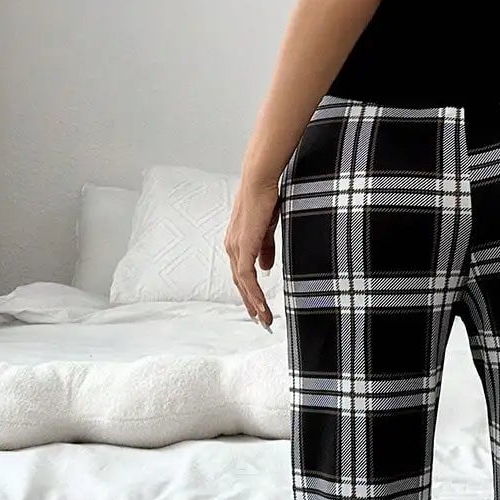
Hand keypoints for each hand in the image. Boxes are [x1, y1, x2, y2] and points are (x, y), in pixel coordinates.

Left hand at [224, 174, 279, 326]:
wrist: (260, 180)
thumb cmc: (266, 198)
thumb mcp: (267, 229)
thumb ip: (266, 249)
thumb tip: (266, 268)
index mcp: (237, 242)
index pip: (241, 274)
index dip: (250, 292)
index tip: (258, 307)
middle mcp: (232, 247)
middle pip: (240, 283)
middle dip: (251, 303)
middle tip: (261, 320)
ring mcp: (236, 247)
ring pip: (243, 283)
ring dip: (254, 302)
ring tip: (264, 318)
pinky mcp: (243, 246)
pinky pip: (247, 276)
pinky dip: (254, 292)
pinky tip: (262, 304)